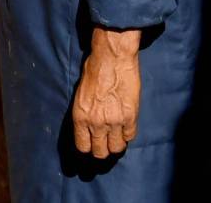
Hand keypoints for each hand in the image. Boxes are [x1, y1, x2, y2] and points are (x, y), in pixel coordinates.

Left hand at [71, 27, 141, 158]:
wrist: (112, 57)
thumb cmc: (94, 70)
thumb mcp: (81, 94)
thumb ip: (85, 113)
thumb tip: (89, 125)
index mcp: (80, 117)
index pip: (83, 147)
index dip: (89, 147)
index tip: (93, 144)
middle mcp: (96, 123)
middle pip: (100, 152)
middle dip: (103, 149)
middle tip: (106, 142)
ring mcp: (114, 122)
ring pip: (117, 148)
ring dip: (117, 144)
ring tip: (117, 135)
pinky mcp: (130, 117)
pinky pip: (130, 136)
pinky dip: (128, 133)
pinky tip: (126, 125)